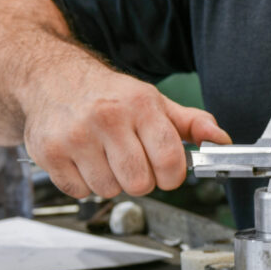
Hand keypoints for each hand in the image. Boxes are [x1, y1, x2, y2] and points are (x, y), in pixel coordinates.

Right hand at [23, 68, 230, 198]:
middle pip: (140, 183)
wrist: (52, 78)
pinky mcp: (49, 152)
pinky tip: (82, 160)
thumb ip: (192, 124)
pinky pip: (80, 192)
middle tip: (131, 162)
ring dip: (110, 182)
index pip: (169, 161)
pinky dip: (83, 184)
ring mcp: (75, 135)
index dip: (172, 176)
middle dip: (140, 180)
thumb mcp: (155, 102)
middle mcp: (107, 117)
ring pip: (109, 190)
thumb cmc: (109, 95)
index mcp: (140, 105)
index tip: (166, 172)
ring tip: (103, 157)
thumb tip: (221, 141)